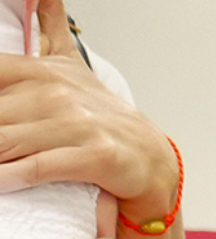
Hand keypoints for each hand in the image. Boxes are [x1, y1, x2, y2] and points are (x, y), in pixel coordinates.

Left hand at [0, 0, 177, 223]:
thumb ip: (51, 28)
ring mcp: (77, 123)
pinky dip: (11, 177)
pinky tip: (3, 182)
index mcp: (42, 71)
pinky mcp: (94, 154)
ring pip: (6, 142)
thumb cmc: (103, 117)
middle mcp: (58, 93)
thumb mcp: (72, 66)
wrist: (150, 158)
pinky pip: (37, 167)